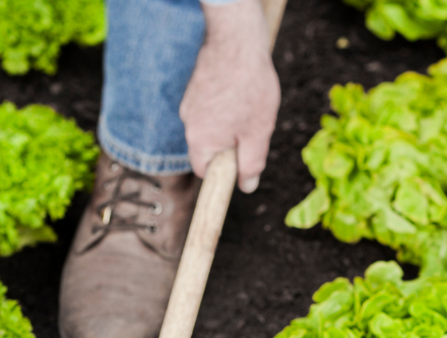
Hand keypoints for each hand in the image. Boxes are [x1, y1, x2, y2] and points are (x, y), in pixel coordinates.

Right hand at [179, 0, 280, 192]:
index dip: (224, 173)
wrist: (237, 41)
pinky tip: (243, 91)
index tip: (240, 165)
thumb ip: (251, 163)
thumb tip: (247, 186)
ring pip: (211, 125)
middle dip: (231, 144)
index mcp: (200, 140)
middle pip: (209, 147)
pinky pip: (211, 106)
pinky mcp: (195, 86)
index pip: (205, 172)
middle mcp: (188, 123)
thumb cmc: (249, 87)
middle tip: (254, 128)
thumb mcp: (258, 132)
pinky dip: (226, 104)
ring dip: (230, 122)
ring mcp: (190, 102)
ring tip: (250, 104)